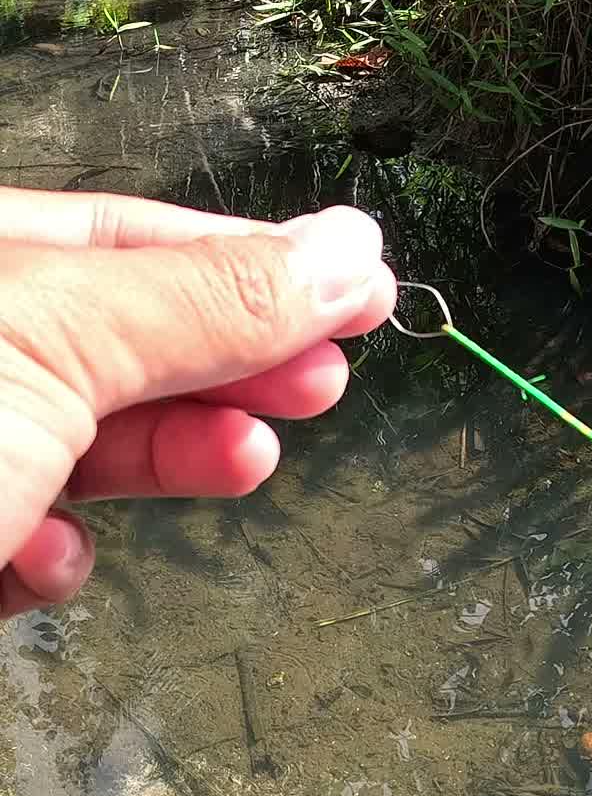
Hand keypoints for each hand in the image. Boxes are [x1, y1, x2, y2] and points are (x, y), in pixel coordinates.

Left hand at [0, 187, 395, 617]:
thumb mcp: (62, 343)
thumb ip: (205, 301)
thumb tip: (343, 255)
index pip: (135, 236)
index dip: (253, 260)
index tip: (356, 288)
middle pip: (126, 343)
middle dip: (232, 365)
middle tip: (322, 380)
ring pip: (89, 447)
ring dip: (176, 458)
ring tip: (245, 459)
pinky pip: (30, 546)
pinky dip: (61, 560)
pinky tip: (58, 556)